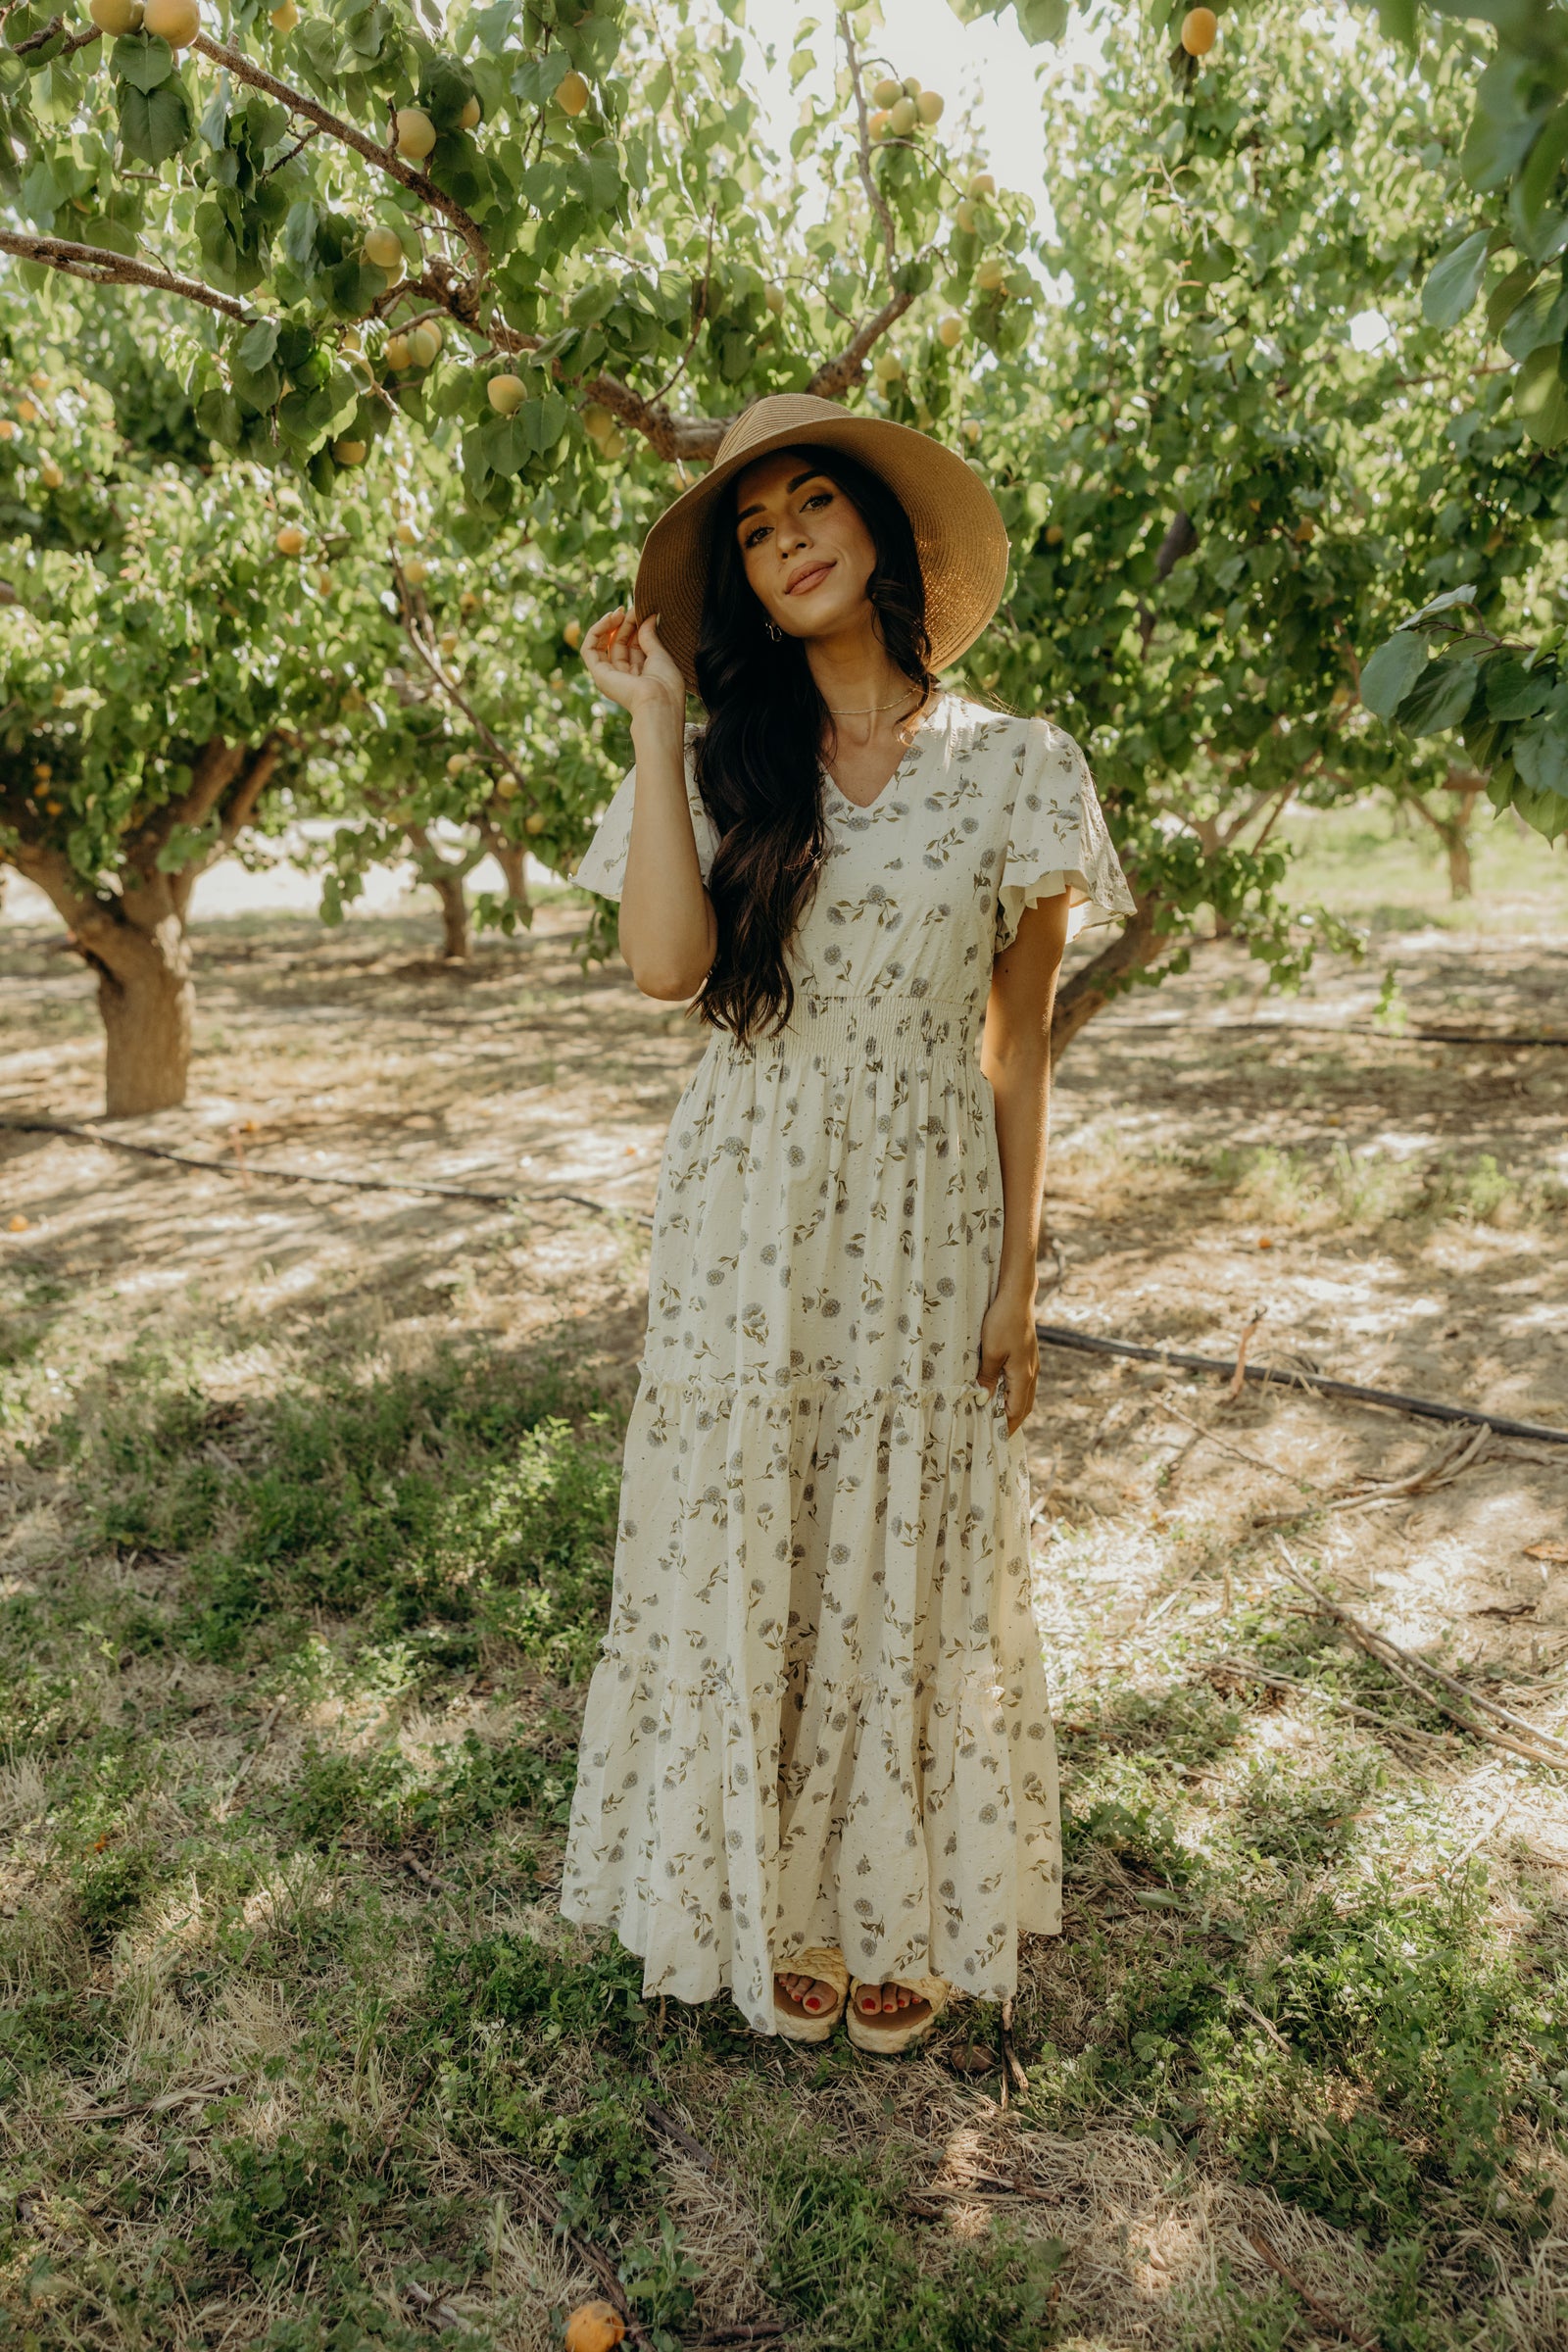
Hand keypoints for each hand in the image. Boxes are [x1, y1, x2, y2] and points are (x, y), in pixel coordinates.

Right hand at [577, 607, 685, 722]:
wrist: (659, 700)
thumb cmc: (665, 683)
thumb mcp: (660, 654)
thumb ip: (650, 636)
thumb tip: (649, 616)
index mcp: (641, 674)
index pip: (633, 645)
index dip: (635, 626)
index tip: (642, 611)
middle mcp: (624, 676)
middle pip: (619, 643)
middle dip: (624, 623)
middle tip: (632, 608)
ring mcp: (610, 676)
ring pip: (603, 644)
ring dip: (610, 625)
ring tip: (619, 612)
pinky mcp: (598, 674)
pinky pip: (589, 649)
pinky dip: (596, 631)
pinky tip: (609, 618)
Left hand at [977, 1283, 1038, 1437]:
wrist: (1016, 1296)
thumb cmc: (1003, 1322)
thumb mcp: (991, 1352)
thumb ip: (987, 1378)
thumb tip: (984, 1401)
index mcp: (1024, 1376)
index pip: (1016, 1412)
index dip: (1005, 1428)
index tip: (994, 1441)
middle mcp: (1031, 1373)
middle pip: (1023, 1407)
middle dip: (1010, 1422)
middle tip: (993, 1435)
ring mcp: (1031, 1364)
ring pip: (1023, 1395)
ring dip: (1011, 1408)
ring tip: (994, 1418)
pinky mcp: (1026, 1356)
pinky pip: (1021, 1383)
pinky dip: (1012, 1395)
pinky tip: (999, 1393)